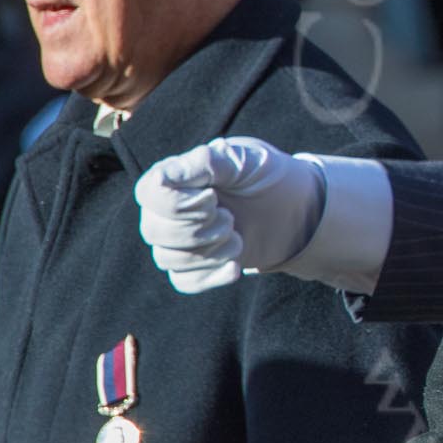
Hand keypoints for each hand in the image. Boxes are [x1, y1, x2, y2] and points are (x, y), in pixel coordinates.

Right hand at [136, 137, 324, 293]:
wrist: (293, 205)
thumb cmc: (263, 175)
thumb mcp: (243, 160)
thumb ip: (208, 162)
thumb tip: (165, 176)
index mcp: (172, 178)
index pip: (149, 195)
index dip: (180, 203)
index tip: (213, 196)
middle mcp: (165, 210)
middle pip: (154, 231)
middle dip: (199, 229)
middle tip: (230, 217)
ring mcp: (178, 240)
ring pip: (167, 259)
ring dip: (209, 252)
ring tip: (237, 237)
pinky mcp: (195, 266)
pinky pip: (184, 282)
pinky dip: (212, 276)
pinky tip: (236, 266)